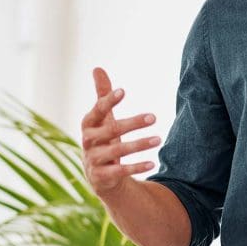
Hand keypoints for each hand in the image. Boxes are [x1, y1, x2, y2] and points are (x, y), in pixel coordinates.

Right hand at [80, 67, 161, 196]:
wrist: (98, 175)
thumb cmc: (103, 139)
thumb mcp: (103, 118)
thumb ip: (102, 95)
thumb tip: (97, 68)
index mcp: (88, 124)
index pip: (97, 110)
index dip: (108, 101)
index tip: (124, 91)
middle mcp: (88, 141)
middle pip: (111, 130)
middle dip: (133, 123)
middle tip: (154, 116)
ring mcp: (93, 160)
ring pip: (117, 151)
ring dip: (139, 145)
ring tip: (158, 139)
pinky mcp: (101, 177)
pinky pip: (121, 171)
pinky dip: (137, 167)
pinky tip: (153, 163)